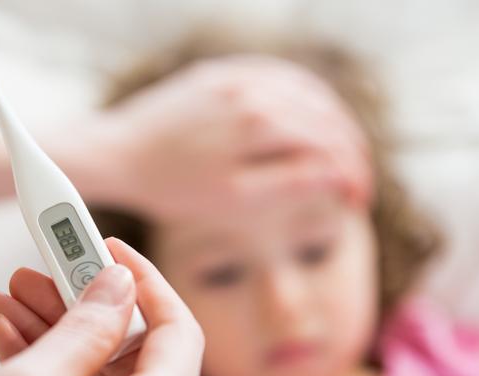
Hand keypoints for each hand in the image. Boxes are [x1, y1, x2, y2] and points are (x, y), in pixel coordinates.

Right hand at [0, 238, 203, 375]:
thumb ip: (85, 330)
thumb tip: (119, 285)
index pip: (177, 331)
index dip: (145, 282)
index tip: (108, 249)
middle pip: (136, 355)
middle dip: (85, 307)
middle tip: (43, 271)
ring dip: (59, 337)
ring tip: (11, 302)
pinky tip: (14, 341)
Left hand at [83, 55, 368, 221]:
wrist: (118, 155)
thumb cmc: (172, 186)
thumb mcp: (234, 198)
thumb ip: (289, 183)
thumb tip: (337, 175)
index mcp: (260, 123)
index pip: (328, 145)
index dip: (352, 174)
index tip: (359, 200)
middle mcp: (253, 89)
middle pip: (325, 115)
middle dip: (351, 150)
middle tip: (358, 180)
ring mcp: (236, 75)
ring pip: (307, 91)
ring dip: (334, 121)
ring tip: (344, 150)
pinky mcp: (220, 72)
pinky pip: (276, 74)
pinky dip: (304, 95)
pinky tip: (311, 114)